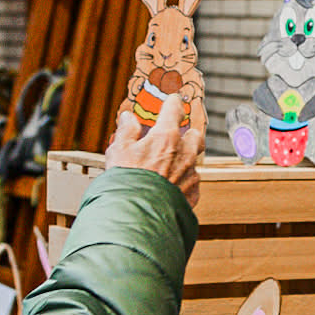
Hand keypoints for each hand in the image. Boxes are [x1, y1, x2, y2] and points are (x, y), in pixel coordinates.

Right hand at [105, 89, 202, 206]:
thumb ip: (126, 131)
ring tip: (165, 168)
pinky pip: (191, 183)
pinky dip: (182, 182)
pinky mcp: (193, 193)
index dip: (173, 103)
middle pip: (196, 135)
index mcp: (166, 137)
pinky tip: (168, 187)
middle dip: (188, 134)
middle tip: (176, 137)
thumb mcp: (118, 150)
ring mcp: (191, 174)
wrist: (137, 214)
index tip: (173, 101)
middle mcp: (184, 153)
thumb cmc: (126, 180)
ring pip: (193, 161)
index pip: (174, 110)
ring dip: (182, 161)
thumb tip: (128, 118)